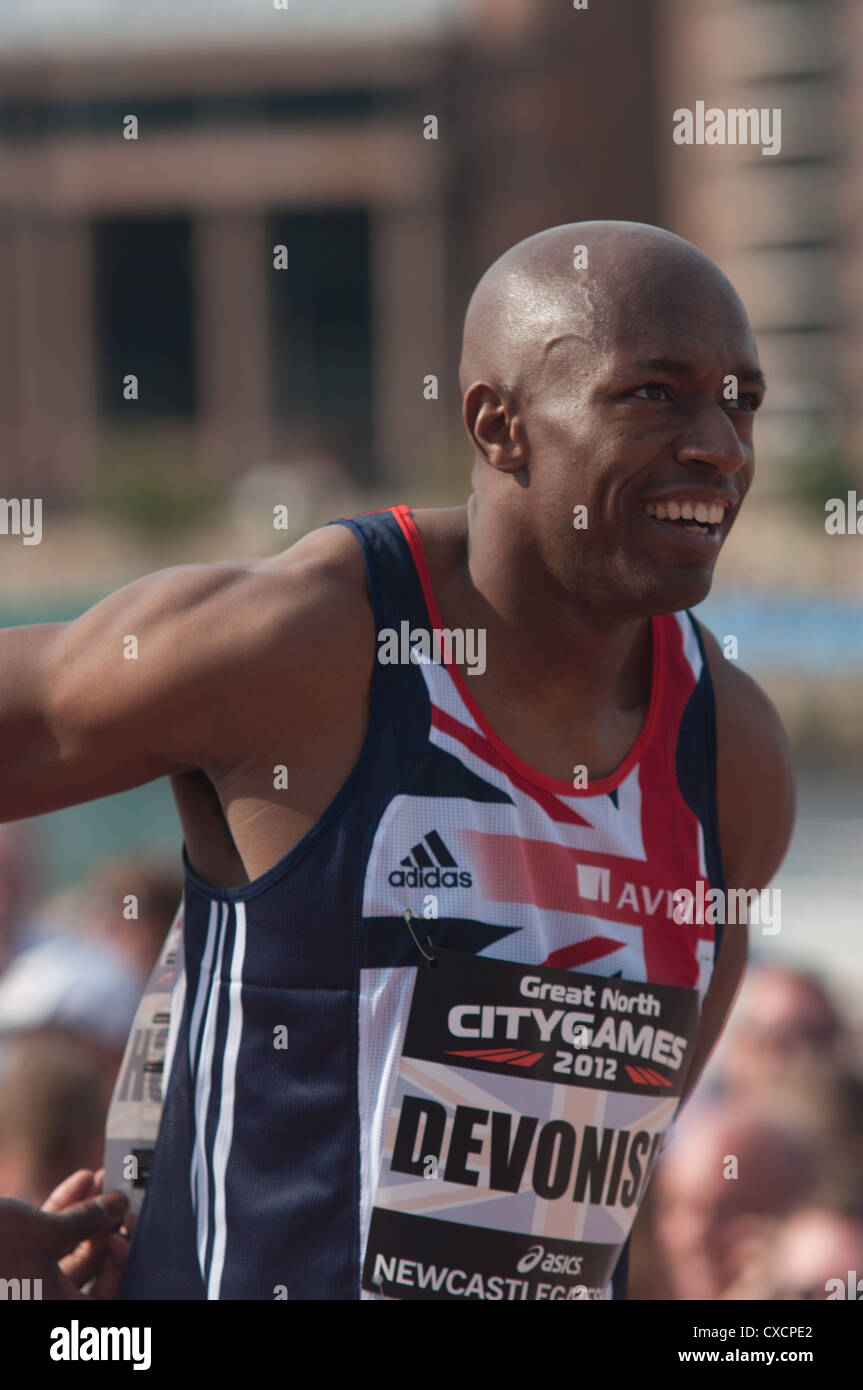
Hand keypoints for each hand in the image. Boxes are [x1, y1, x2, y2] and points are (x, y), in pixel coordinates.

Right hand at [0, 1169, 128, 1298]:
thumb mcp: (46, 1233)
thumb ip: (88, 1221)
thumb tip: (120, 1207)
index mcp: (55, 1311)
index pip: (105, 1297)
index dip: (120, 1264)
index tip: (125, 1232)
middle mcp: (41, 1303)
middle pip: (87, 1269)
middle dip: (103, 1226)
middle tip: (117, 1196)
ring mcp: (25, 1285)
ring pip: (67, 1251)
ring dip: (85, 1213)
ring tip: (101, 1178)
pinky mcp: (13, 1263)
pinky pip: (46, 1243)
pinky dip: (62, 1215)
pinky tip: (80, 1180)